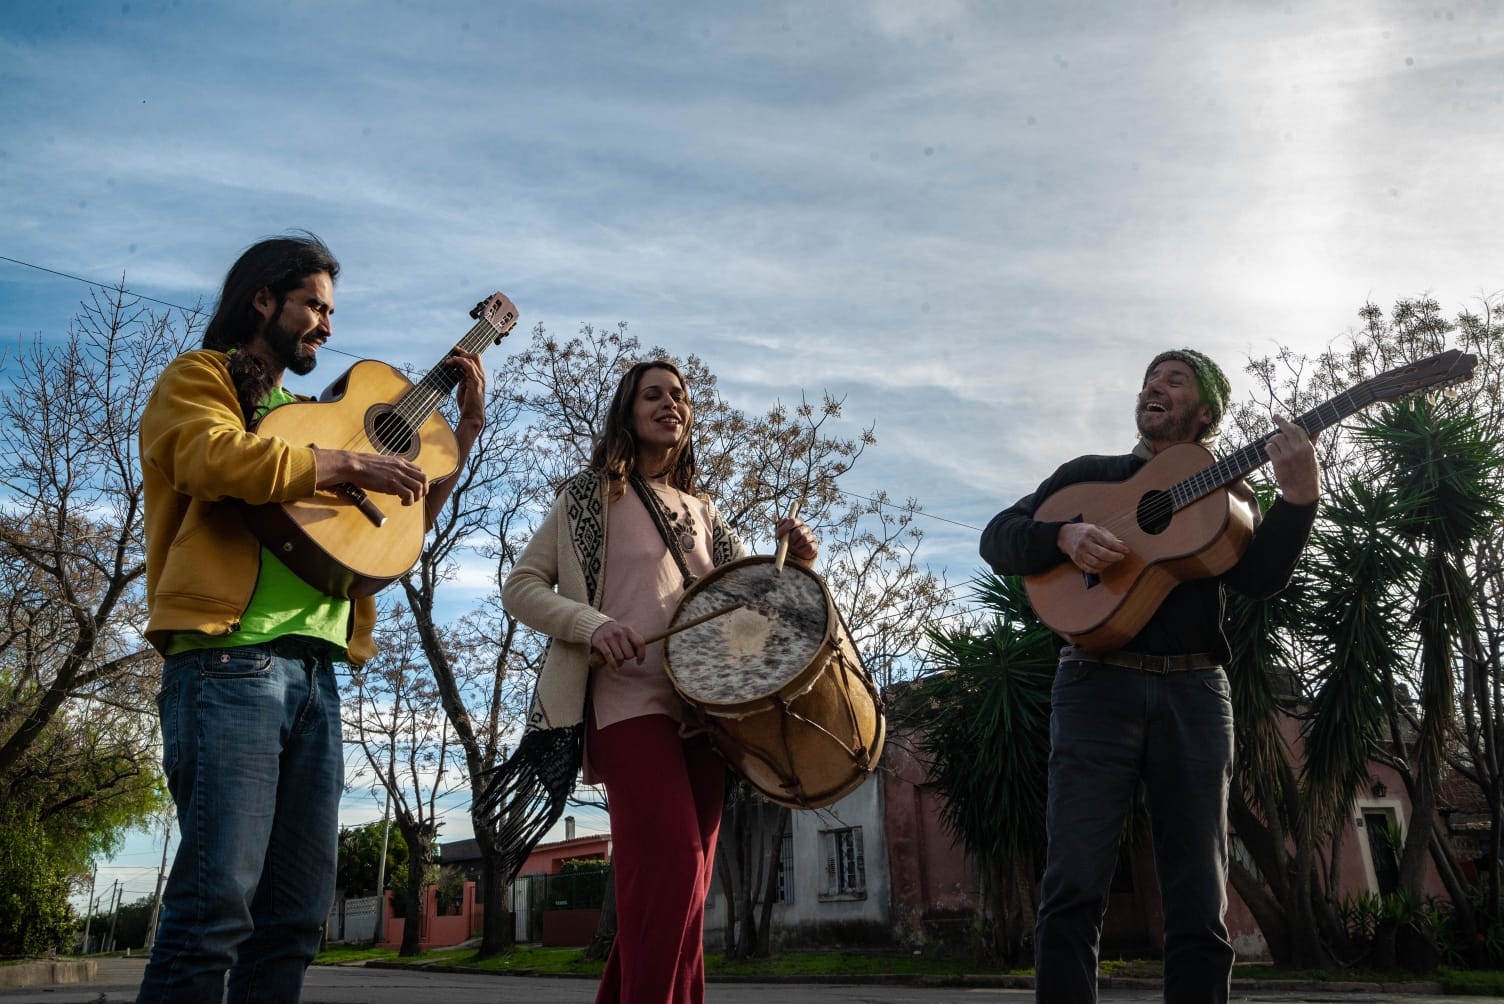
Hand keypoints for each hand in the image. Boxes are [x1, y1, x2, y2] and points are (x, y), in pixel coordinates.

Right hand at [313, 448, 428, 504]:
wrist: (353, 465)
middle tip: (415, 498)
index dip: (421, 482)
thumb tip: (397, 484)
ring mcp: (397, 475)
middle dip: (423, 490)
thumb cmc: (364, 466)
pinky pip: (408, 494)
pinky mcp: (391, 483)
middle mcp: (401, 467)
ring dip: (416, 497)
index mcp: (400, 462)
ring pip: (418, 487)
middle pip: (424, 479)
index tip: (415, 490)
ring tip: (407, 501)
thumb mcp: (383, 464)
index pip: (420, 471)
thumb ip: (393, 471)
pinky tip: (402, 503)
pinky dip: (408, 501)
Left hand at [447, 347, 486, 430]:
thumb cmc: (467, 404)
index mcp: (479, 377)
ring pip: (472, 358)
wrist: (472, 416)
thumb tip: (456, 370)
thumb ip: (462, 378)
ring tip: (448, 361)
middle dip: (463, 352)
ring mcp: (479, 378)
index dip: (465, 353)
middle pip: (476, 356)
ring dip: (458, 357)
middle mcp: (481, 375)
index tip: (454, 351)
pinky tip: (451, 363)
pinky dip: (459, 361)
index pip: (474, 360)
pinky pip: (468, 366)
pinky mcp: (475, 381)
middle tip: (452, 353)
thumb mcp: (463, 388)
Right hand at [591, 620, 645, 671]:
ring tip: (618, 661)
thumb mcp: (626, 632)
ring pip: (620, 657)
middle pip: (629, 654)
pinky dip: (613, 665)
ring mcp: (610, 637)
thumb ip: (633, 641)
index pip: (640, 643)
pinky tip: (615, 668)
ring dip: (620, 663)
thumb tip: (639, 655)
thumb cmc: (615, 633)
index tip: (639, 662)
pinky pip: (609, 657)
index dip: (642, 655)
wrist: (597, 625)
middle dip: (627, 658)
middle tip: (624, 657)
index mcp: (628, 630)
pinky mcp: (601, 642)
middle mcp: (620, 633)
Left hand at [775, 517, 817, 561]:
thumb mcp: (781, 536)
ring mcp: (811, 535)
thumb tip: (778, 533)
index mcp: (798, 522)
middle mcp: (806, 527)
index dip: (785, 528)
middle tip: (788, 543)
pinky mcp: (815, 544)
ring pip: (804, 539)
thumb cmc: (787, 541)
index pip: (792, 521)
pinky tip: (799, 551)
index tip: (778, 536)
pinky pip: (809, 546)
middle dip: (791, 539)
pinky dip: (802, 550)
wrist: (796, 553)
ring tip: (794, 547)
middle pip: (798, 531)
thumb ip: (779, 532)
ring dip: (796, 545)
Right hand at [1057, 522, 1128, 573]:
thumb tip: (1121, 545)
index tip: (1126, 550)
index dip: (1119, 548)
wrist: (1066, 535)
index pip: (1108, 542)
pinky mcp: (1076, 560)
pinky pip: (1090, 569)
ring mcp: (1079, 552)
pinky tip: (1103, 565)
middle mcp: (1084, 542)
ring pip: (1097, 563)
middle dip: (1115, 557)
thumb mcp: (1097, 528)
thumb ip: (1109, 537)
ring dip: (1108, 564)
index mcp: (1090, 532)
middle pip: (1103, 554)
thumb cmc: (1084, 531)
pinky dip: (1099, 569)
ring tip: (1112, 560)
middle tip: (1121, 557)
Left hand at [1266, 415, 1319, 505]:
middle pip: (1286, 430)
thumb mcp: (1313, 458)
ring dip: (1273, 440)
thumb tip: (1316, 431)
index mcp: (1308, 447)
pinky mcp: (1279, 462)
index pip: (1297, 429)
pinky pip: (1269, 448)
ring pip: (1276, 438)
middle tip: (1275, 417)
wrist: (1302, 492)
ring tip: (1274, 445)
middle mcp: (1298, 449)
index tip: (1280, 417)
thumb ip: (1311, 444)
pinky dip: (1268, 448)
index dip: (1288, 422)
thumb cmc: (1308, 474)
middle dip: (1280, 422)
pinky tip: (1270, 452)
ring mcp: (1288, 455)